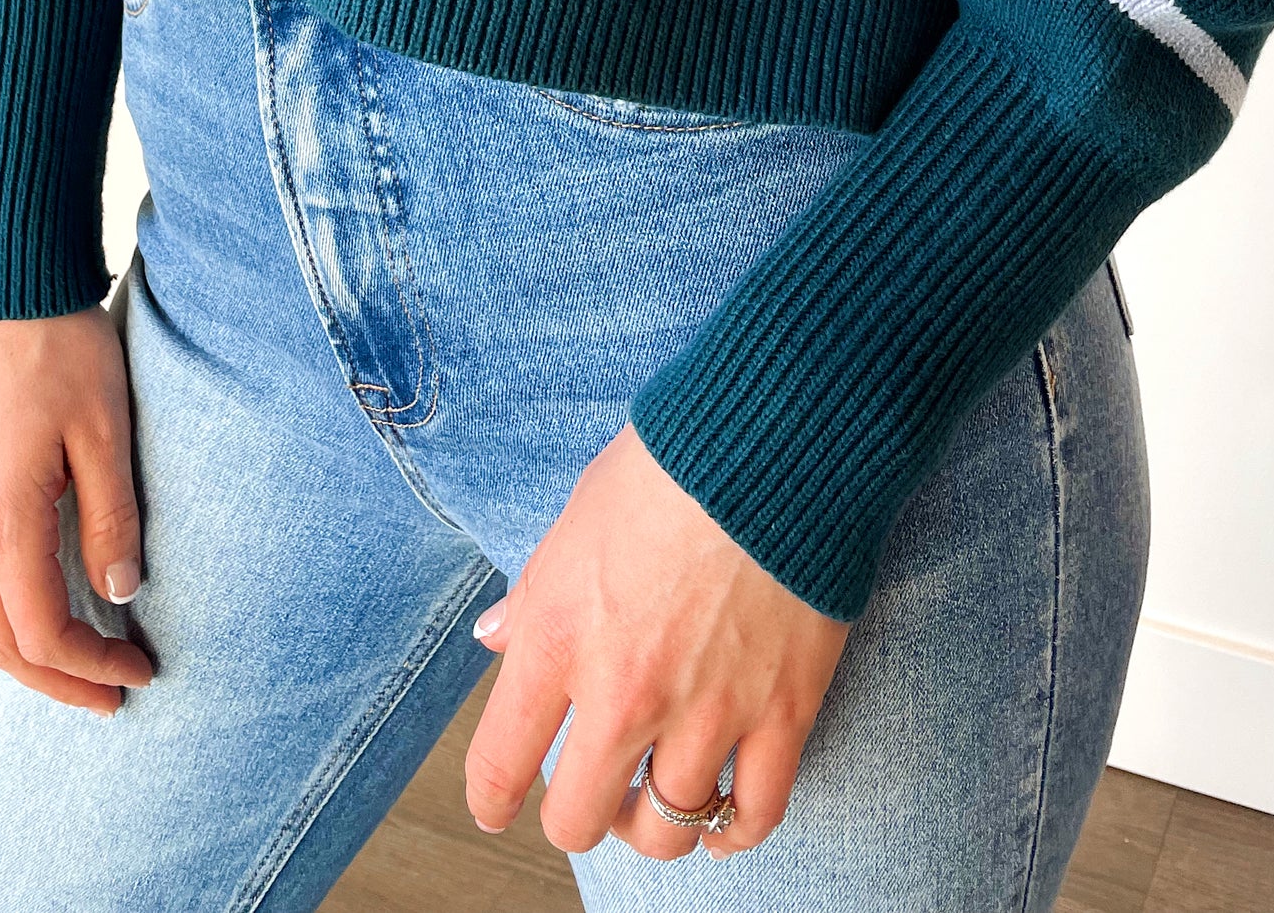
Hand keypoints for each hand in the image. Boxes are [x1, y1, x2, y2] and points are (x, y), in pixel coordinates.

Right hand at [0, 307, 153, 715]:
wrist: (8, 289)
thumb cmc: (60, 349)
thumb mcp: (106, 432)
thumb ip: (112, 519)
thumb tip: (120, 595)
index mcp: (3, 520)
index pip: (42, 632)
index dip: (92, 666)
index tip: (140, 672)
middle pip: (0, 643)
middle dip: (57, 681)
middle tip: (113, 696)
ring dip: (23, 655)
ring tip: (78, 665)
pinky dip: (1, 615)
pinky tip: (40, 605)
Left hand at [464, 425, 847, 859]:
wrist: (775, 441)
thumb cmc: (668, 467)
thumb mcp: (575, 520)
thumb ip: (534, 594)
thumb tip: (494, 639)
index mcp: (561, 640)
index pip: (499, 763)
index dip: (491, 798)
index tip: (497, 806)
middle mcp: (626, 694)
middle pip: (580, 819)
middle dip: (578, 816)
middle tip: (590, 793)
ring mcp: (708, 712)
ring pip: (668, 830)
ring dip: (655, 824)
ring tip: (656, 800)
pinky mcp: (782, 712)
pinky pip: (757, 813)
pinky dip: (736, 831)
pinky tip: (724, 820)